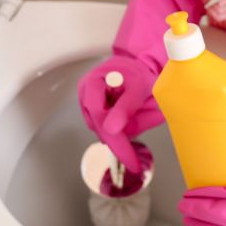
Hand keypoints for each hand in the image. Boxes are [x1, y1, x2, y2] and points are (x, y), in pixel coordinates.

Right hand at [77, 56, 163, 173]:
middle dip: (118, 140)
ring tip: (136, 118)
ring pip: (101, 128)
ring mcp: (87, 100)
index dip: (114, 141)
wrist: (138, 66)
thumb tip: (111, 129)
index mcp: (94, 82)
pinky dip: (116, 128)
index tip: (129, 159)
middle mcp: (86, 92)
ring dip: (118, 132)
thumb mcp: (139, 88)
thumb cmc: (139, 73)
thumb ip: (126, 108)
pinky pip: (103, 125)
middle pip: (99, 125)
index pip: (100, 116)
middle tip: (134, 159)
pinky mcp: (92, 108)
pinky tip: (126, 120)